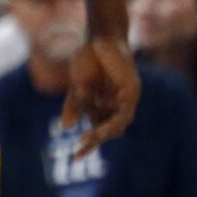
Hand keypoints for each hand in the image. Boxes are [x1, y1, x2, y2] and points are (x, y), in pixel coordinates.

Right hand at [64, 37, 138, 156]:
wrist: (99, 39)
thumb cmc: (88, 60)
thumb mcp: (77, 86)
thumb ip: (74, 106)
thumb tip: (66, 127)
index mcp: (102, 105)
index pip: (96, 130)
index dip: (88, 145)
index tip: (75, 158)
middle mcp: (115, 105)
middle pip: (107, 130)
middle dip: (94, 141)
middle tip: (80, 151)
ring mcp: (125, 99)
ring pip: (116, 124)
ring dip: (102, 133)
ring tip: (88, 138)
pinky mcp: (131, 91)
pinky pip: (123, 112)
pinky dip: (113, 120)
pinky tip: (101, 125)